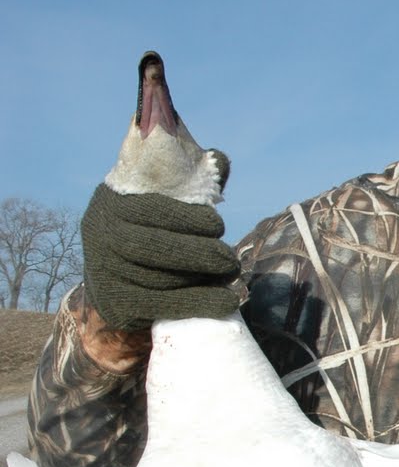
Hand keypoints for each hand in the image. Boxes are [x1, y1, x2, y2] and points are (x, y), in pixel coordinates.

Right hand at [81, 183, 241, 331]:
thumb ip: (191, 178)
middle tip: (230, 259)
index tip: (218, 224)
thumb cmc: (152, 227)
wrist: (116, 275)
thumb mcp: (165, 197)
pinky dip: (196, 304)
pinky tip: (225, 302)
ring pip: (157, 278)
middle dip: (198, 252)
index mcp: (112, 202)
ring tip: (230, 276)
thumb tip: (220, 160)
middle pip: (152, 247)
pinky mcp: (114, 305)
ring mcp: (103, 273)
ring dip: (201, 280)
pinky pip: (158, 306)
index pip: (149, 209)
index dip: (186, 218)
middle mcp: (100, 236)